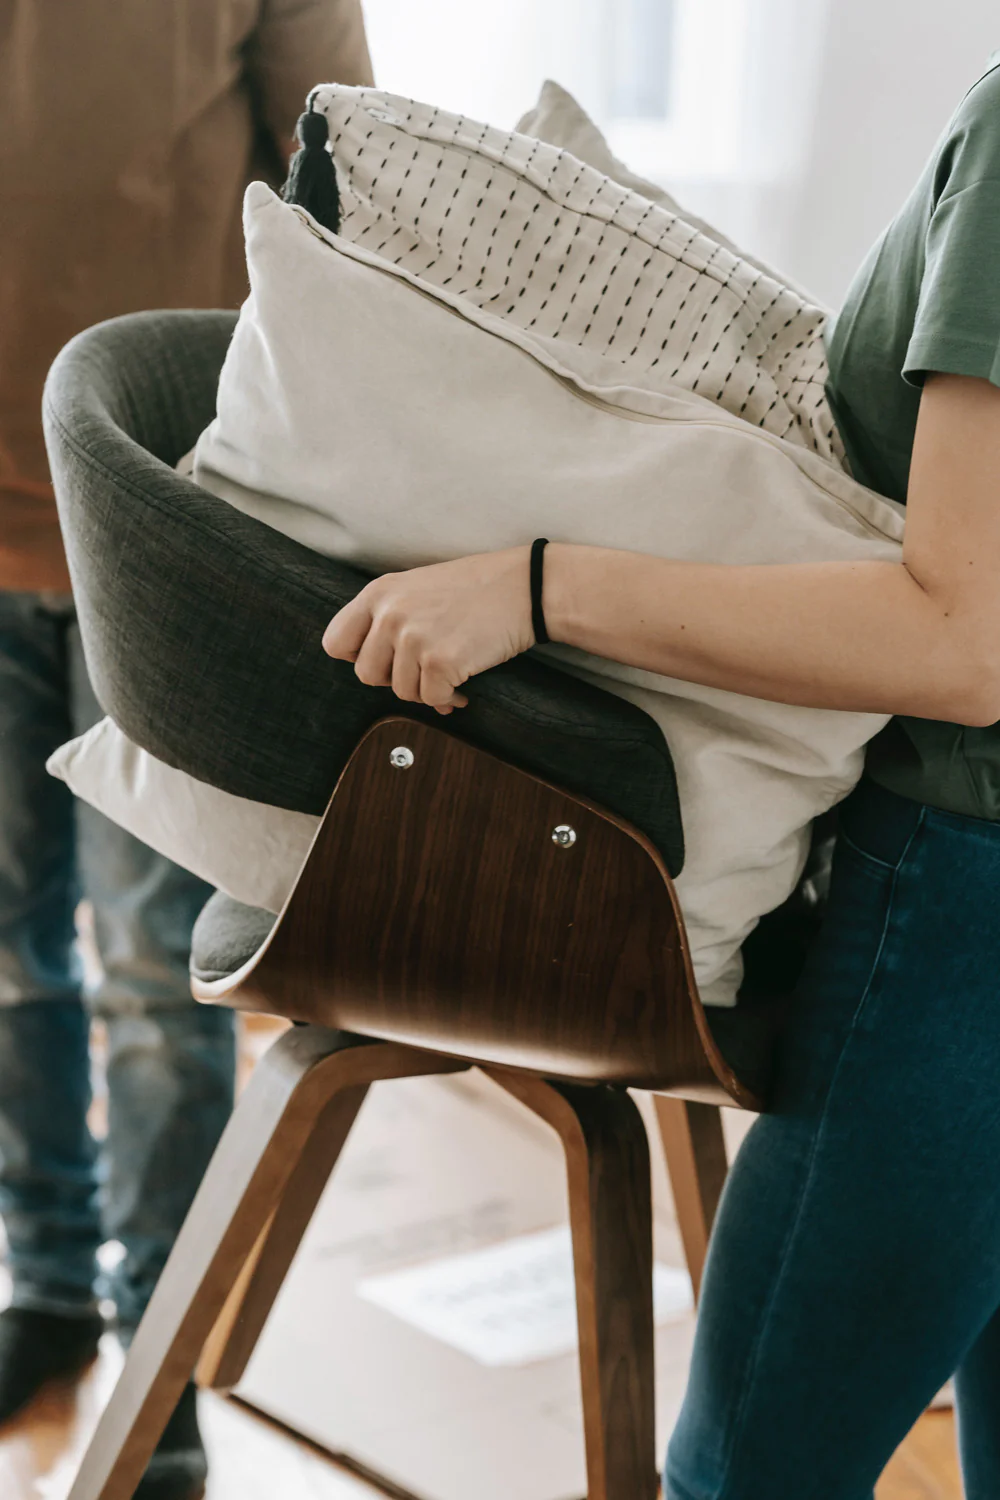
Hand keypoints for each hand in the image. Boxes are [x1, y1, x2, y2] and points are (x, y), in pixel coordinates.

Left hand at [322, 547, 534, 712]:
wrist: (525, 587)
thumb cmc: (476, 589)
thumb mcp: (417, 588)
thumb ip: (388, 618)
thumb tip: (377, 671)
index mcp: (379, 593)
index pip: (336, 642)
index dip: (358, 658)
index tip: (385, 659)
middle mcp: (390, 614)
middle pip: (367, 675)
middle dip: (396, 679)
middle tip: (423, 669)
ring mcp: (414, 638)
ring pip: (402, 692)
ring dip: (427, 689)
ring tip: (450, 672)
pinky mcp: (441, 661)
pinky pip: (433, 698)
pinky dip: (450, 697)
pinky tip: (465, 683)